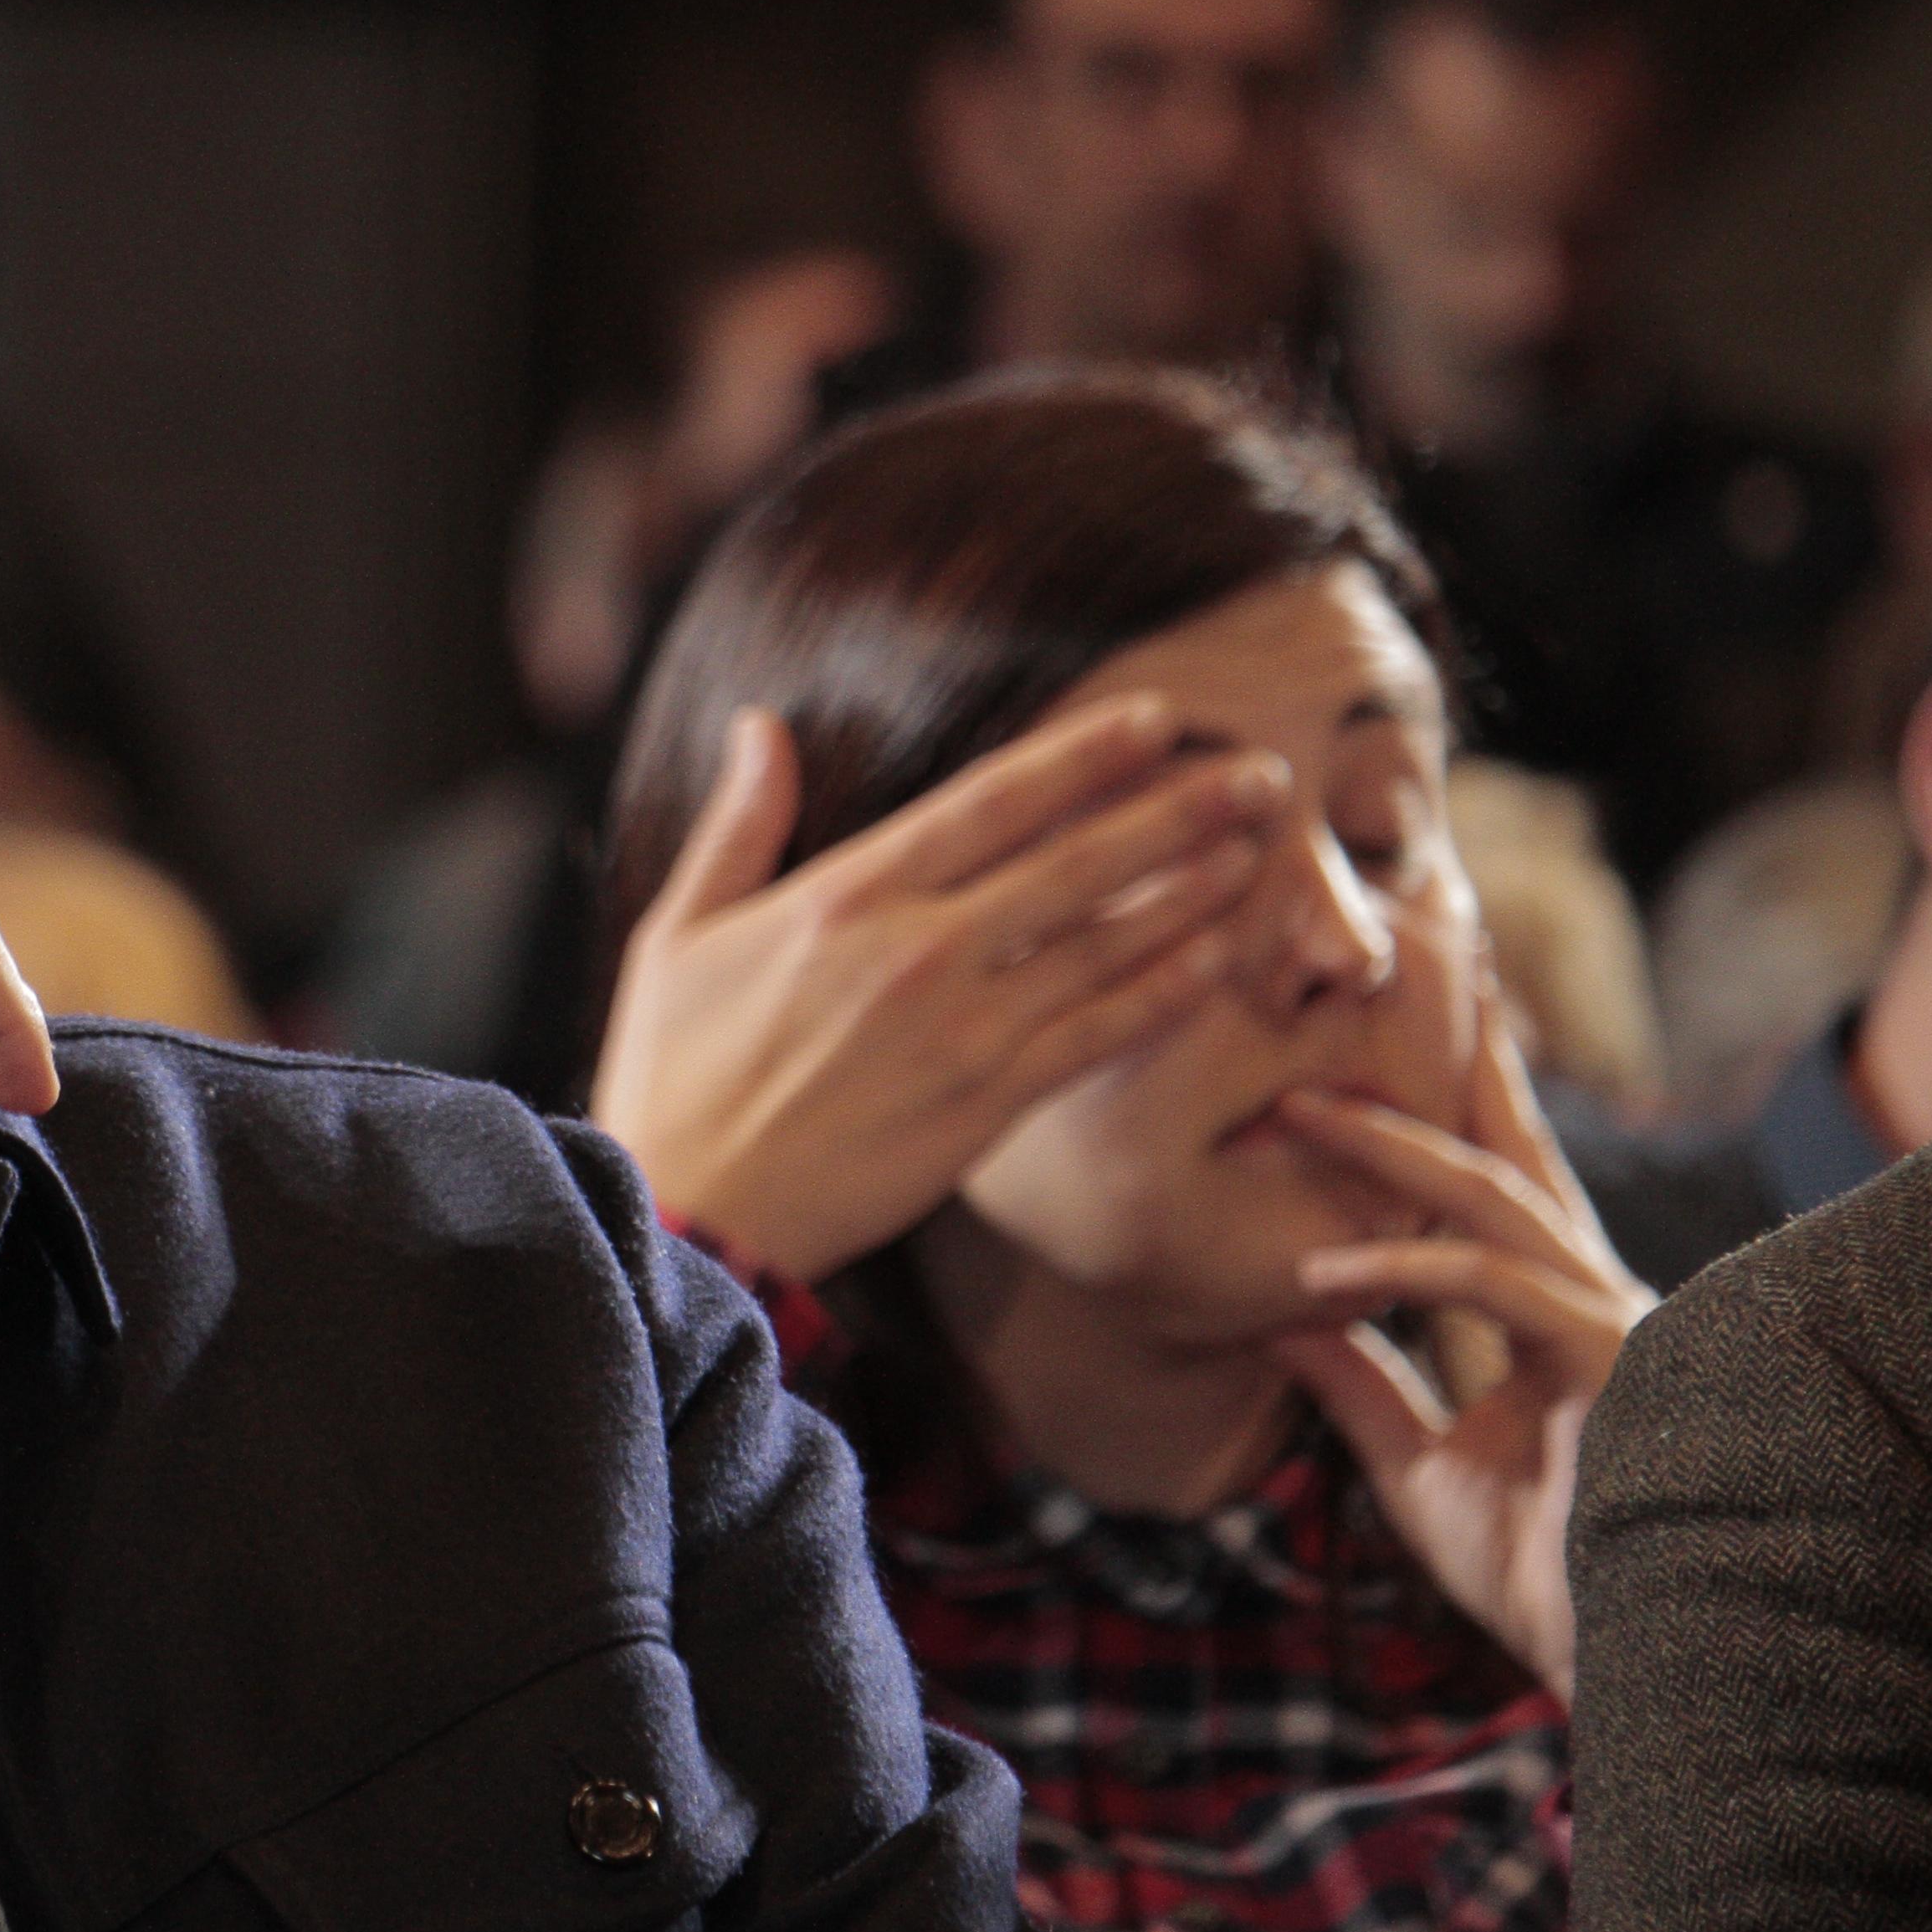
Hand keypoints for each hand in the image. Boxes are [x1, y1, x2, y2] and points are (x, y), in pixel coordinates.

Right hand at [590, 697, 1279, 1282]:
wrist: (692, 1213)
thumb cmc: (671, 1073)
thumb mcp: (680, 931)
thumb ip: (740, 823)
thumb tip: (759, 725)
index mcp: (846, 894)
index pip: (992, 802)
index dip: (1084, 755)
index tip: (1159, 719)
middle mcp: (919, 950)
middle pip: (1075, 861)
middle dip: (1176, 811)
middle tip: (1259, 776)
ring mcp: (964, 1030)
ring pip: (1105, 943)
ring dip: (1193, 892)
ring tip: (1260, 850)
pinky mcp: (989, 1104)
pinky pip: (1101, 1035)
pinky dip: (1167, 991)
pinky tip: (1223, 959)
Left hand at [1268, 1012, 1654, 1699]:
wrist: (1631, 1672)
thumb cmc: (1544, 1577)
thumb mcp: (1417, 1466)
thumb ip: (1359, 1382)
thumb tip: (1276, 1310)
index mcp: (1554, 1313)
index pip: (1488, 1187)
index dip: (1433, 1109)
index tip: (1365, 1037)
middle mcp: (1592, 1298)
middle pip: (1507, 1155)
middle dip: (1437, 1068)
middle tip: (1359, 986)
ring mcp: (1611, 1324)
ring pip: (1498, 1203)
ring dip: (1393, 1150)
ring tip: (1297, 1107)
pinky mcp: (1613, 1366)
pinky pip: (1501, 1293)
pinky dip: (1410, 1270)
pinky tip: (1321, 1269)